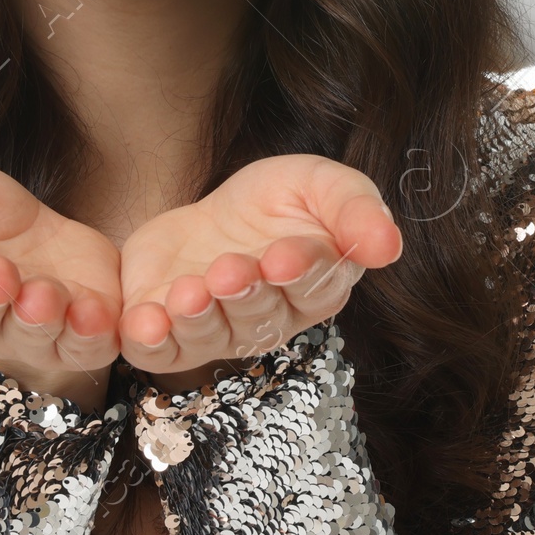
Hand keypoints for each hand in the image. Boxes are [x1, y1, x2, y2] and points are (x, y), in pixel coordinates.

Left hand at [116, 154, 400, 386]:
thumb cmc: (278, 201)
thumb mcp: (320, 184)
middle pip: (260, 314)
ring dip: (198, 317)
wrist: (211, 211)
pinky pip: (159, 350)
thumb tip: (389, 245)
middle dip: (244, 294)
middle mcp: (269, 319)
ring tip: (189, 292)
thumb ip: (356, 209)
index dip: (299, 272)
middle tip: (231, 269)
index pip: (314, 286)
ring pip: (210, 335)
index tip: (284, 255)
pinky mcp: (169, 332)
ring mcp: (217, 331)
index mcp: (316, 286)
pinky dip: (151, 340)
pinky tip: (146, 321)